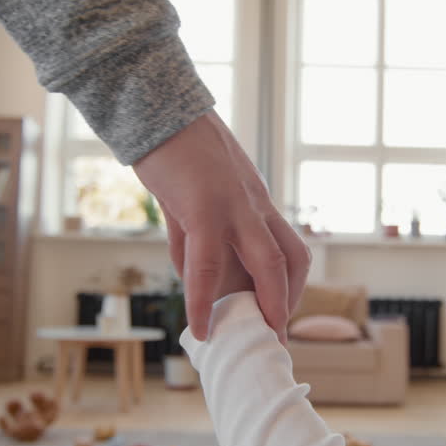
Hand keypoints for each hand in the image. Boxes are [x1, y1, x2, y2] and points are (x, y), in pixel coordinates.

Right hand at [133, 110, 309, 342]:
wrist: (153, 105)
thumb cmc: (169, 148)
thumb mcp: (188, 195)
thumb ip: (191, 235)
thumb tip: (189, 274)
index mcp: (253, 200)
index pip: (286, 247)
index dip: (288, 286)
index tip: (277, 317)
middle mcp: (254, 203)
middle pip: (292, 257)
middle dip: (287, 302)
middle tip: (277, 338)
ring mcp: (235, 204)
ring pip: (268, 263)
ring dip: (267, 307)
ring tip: (256, 341)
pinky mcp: (205, 206)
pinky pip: (209, 263)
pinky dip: (204, 300)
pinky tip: (199, 327)